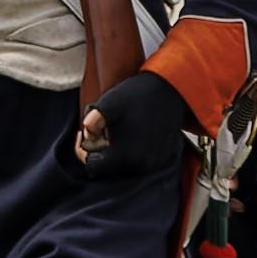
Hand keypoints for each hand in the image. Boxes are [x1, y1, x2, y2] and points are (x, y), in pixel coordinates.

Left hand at [75, 67, 195, 182]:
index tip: (83, 134)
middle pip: (107, 168)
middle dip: (98, 150)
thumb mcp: (109, 103)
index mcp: (126, 156)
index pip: (93, 167)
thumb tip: (87, 133)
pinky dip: (129, 150)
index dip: (83, 150)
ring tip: (115, 129)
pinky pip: (137, 161)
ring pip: (122, 165)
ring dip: (114, 151)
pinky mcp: (162, 157)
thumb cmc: (140, 95)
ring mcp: (154, 163)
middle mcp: (141, 166)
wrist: (172, 89)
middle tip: (99, 129)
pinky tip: (130, 132)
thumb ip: (93, 120)